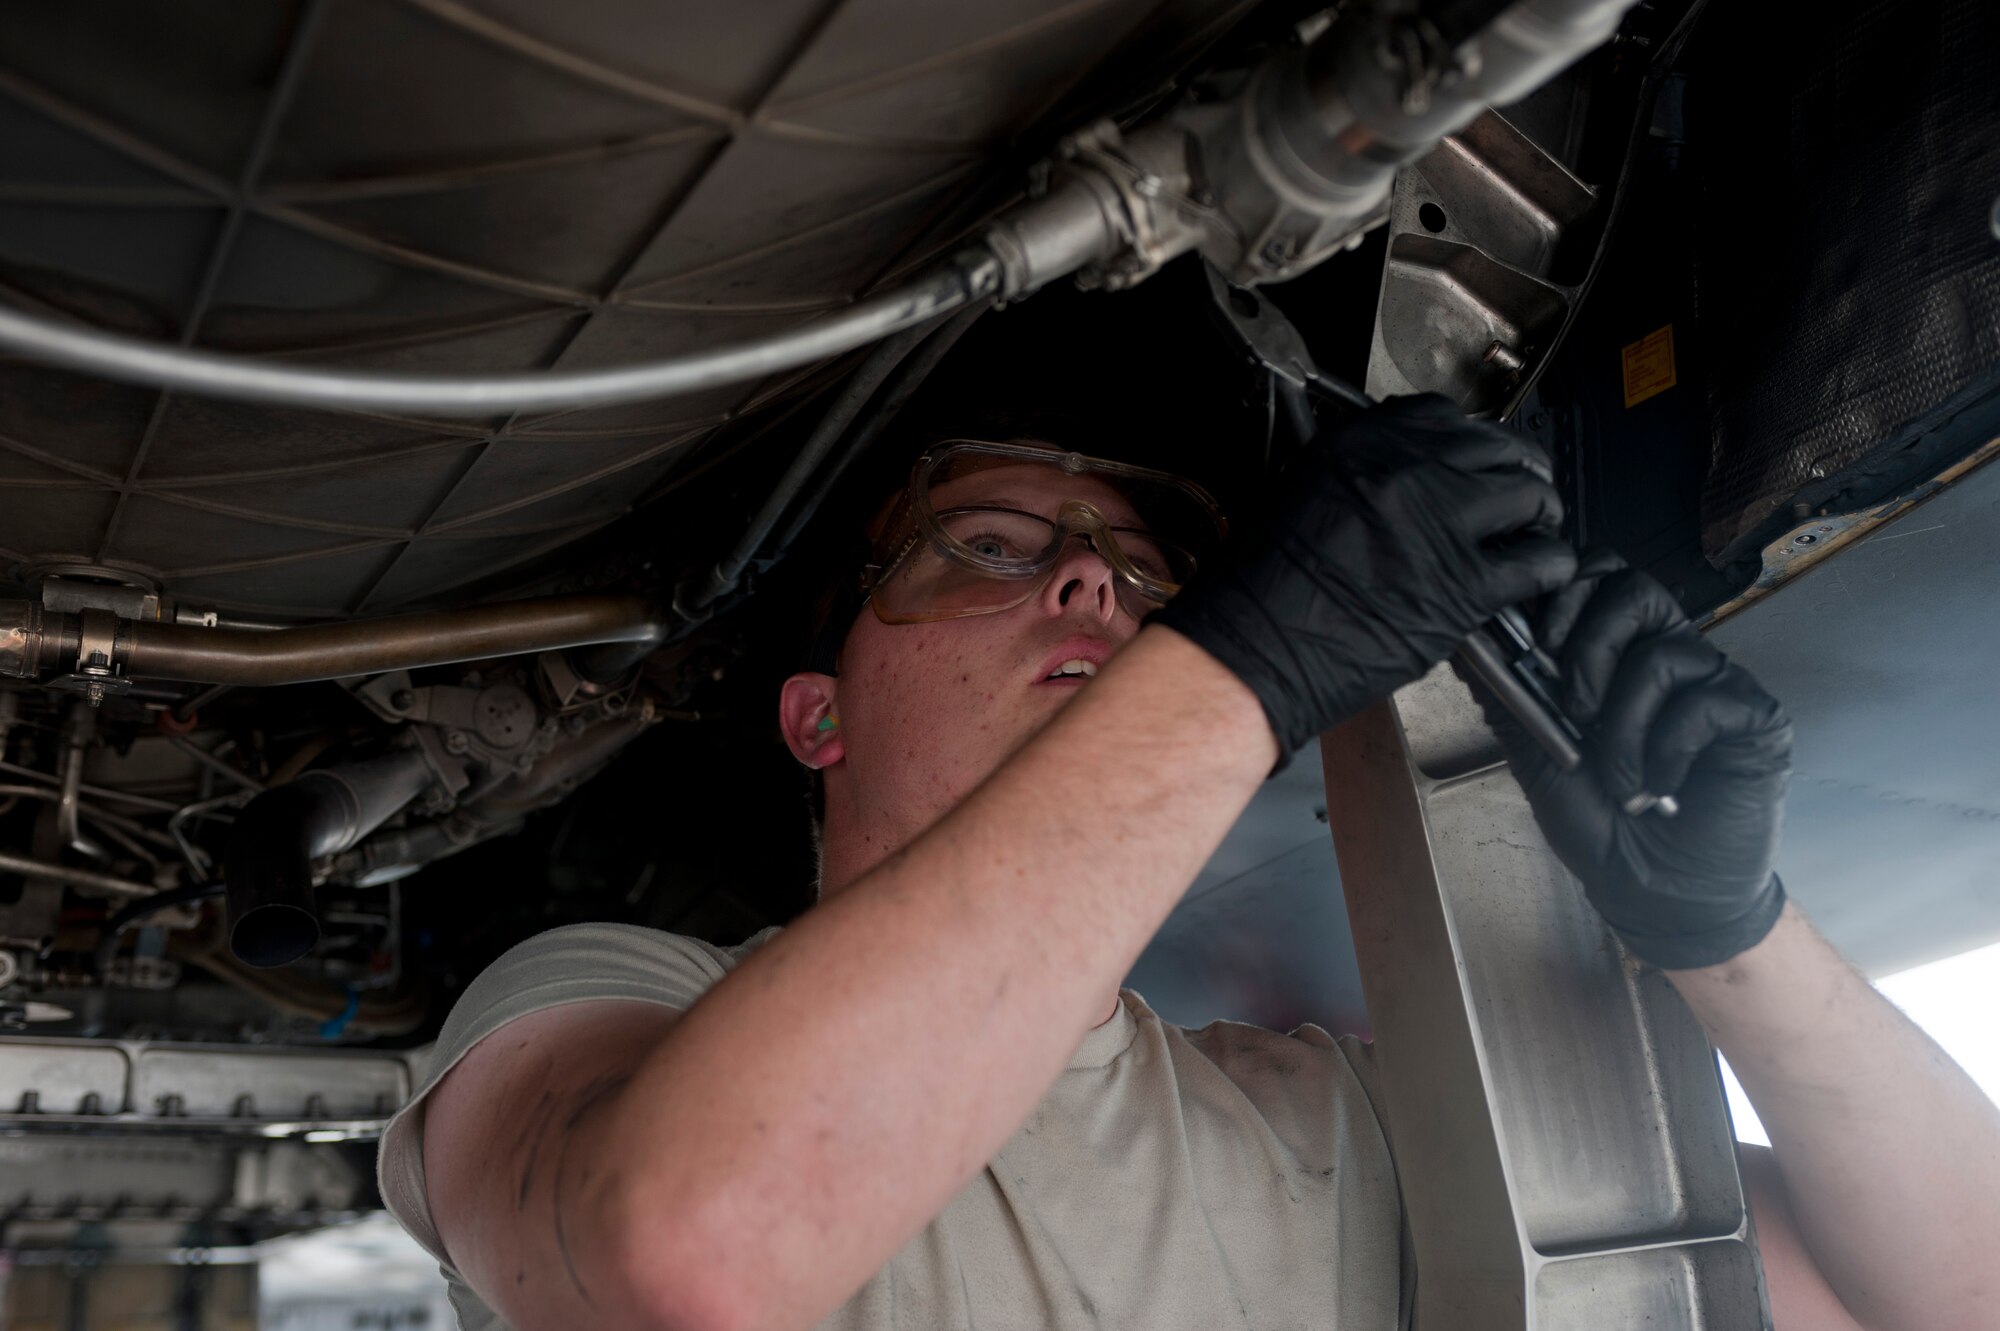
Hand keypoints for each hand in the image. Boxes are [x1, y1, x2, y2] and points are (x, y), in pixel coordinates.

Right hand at [1152, 393, 1575, 762]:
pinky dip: (1550, 565)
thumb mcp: (1302, 490)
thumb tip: (1409, 471)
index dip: (1468, 441)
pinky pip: (1538, 563)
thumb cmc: (1261, 584)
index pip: (1443, 417)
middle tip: (1520, 489)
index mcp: (1365, 445)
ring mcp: (1442, 527)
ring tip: (1535, 527)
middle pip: (1498, 449)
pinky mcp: (1463, 588)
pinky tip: (1543, 571)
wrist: (1254, 647)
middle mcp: (1410, 473)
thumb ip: (1363, 471)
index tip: (1472, 457)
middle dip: (1516, 469)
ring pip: (1530, 496)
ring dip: (1539, 511)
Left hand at [1482, 551, 1791, 967]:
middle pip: (1636, 588)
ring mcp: (1716, 684)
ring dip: (1623, 725)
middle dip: (1591, 645)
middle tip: (1576, 712)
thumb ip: (1510, 700)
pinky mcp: (1755, 718)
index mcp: (1620, 657)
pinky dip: (1667, 751)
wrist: (1653, 893)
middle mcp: (1672, 659)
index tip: (1537, 646)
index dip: (1565, 594)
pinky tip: (1661, 789)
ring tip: (1621, 778)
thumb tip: (1466, 644)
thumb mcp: (1539, 759)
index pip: (1600, 578)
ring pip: (1664, 653)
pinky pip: (1705, 703)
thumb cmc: (1603, 826)